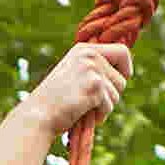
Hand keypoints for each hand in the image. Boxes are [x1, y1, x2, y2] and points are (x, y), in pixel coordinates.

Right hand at [18, 40, 132, 140]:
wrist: (38, 114)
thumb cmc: (56, 99)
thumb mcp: (75, 74)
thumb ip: (95, 69)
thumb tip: (125, 74)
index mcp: (84, 49)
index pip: (122, 51)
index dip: (126, 68)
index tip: (122, 80)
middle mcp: (89, 55)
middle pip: (122, 78)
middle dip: (112, 94)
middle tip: (92, 101)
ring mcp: (92, 70)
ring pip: (117, 94)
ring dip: (104, 106)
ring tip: (83, 108)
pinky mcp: (95, 87)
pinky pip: (109, 106)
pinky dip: (100, 115)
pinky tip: (83, 114)